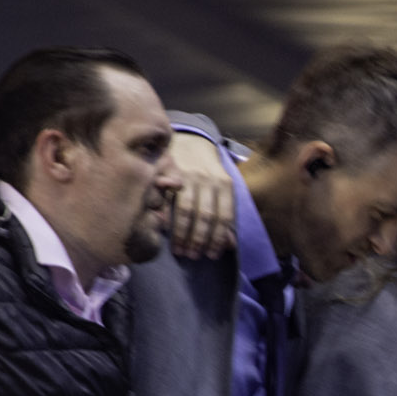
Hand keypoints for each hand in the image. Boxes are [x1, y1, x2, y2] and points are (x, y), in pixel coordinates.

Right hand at [166, 131, 236, 259]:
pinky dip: (166, 217)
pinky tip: (165, 232)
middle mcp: (208, 180)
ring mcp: (188, 176)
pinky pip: (167, 200)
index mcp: (225, 184)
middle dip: (200, 239)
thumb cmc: (208, 170)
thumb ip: (226, 214)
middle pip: (205, 216)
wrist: (191, 139)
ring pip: (186, 210)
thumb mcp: (222, 189)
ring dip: (183, 234)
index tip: (212, 255)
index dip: (218, 238)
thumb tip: (230, 244)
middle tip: (194, 256)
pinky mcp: (170, 173)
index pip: (224, 216)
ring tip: (181, 251)